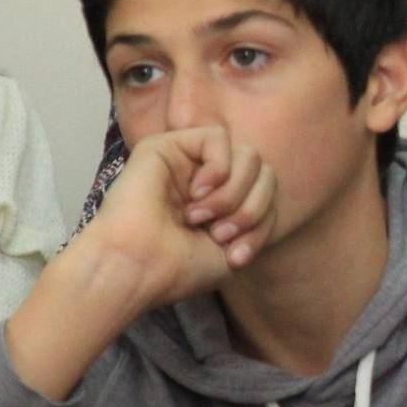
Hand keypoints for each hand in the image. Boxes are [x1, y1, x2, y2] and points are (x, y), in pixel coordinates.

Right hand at [6, 126, 277, 399]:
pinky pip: (218, 136)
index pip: (269, 195)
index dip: (263, 225)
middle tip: (219, 234)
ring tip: (201, 216)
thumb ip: (261, 213)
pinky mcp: (166, 145)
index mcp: (222, 202)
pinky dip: (218, 167)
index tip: (235, 256)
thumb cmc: (178, 268)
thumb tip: (270, 182)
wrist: (136, 269)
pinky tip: (196, 192)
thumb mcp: (238, 247)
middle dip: (252, 209)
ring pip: (248, 154)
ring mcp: (187, 162)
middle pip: (264, 172)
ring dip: (234, 192)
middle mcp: (206, 179)